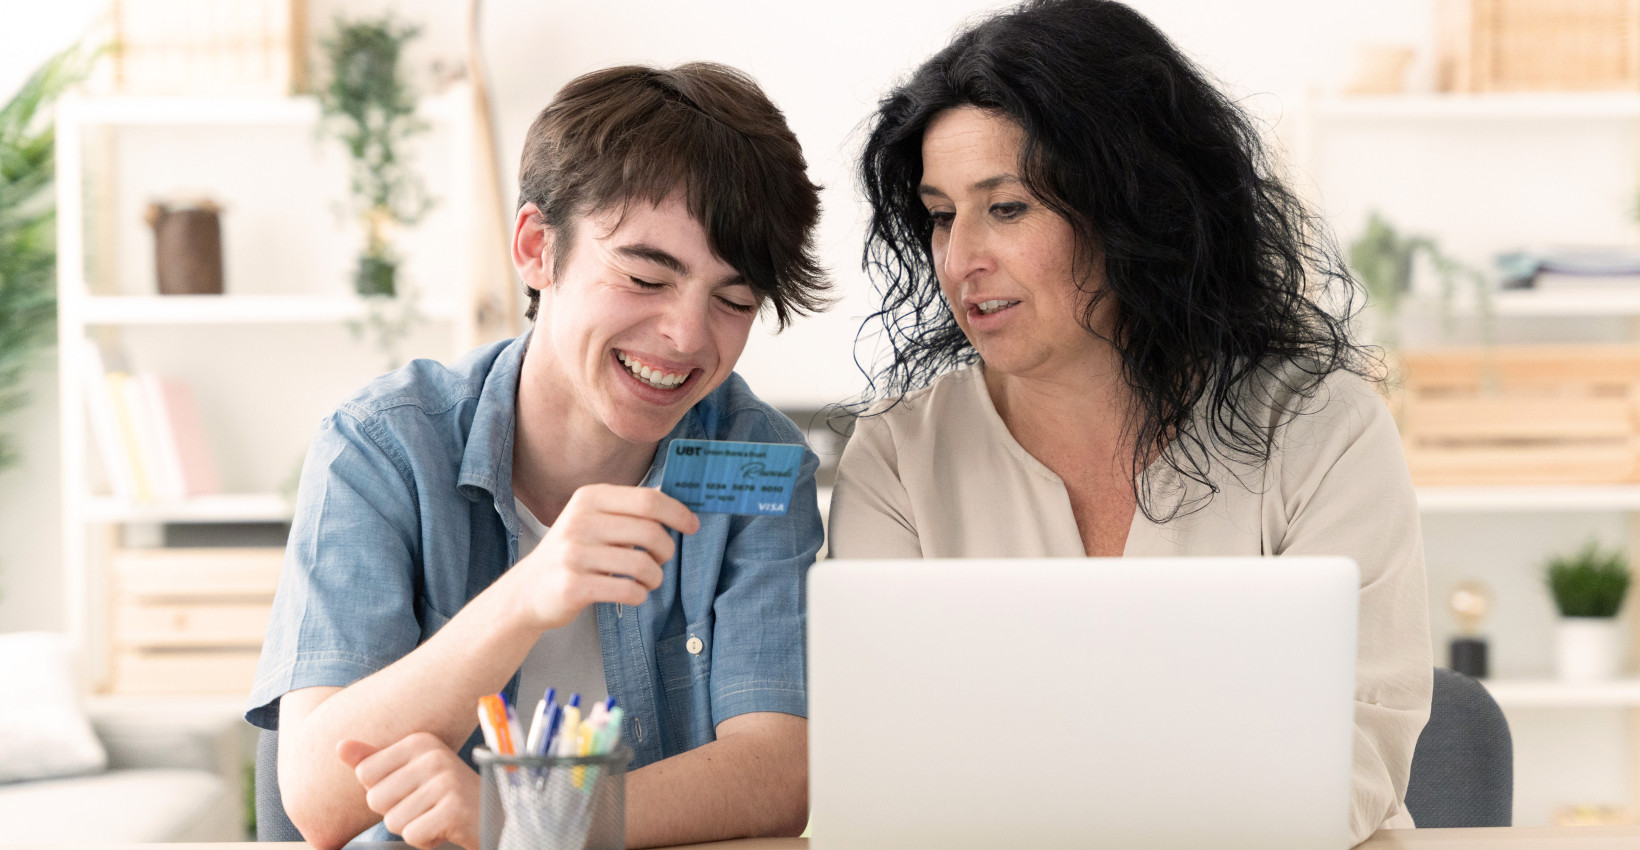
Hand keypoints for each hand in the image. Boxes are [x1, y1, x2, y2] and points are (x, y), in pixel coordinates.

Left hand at [337, 733, 480, 849]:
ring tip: (438, 816)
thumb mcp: (412, 771)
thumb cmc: (448, 796)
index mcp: (420, 741)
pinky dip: (427, 840)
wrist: (497, 816)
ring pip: (394, 820)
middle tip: (428, 806)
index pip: (365, 773)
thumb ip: (374, 759)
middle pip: (376, 798)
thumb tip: (339, 745)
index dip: (384, 792)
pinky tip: (446, 828)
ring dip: (414, 827)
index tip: (413, 790)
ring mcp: (446, 782)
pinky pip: (413, 835)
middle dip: (398, 812)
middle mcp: (434, 756)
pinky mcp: (454, 809)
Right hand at [514, 484, 699, 629]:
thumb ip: (628, 510)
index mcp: (589, 498)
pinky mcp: (574, 586)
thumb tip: (677, 504)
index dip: (677, 513)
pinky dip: (640, 595)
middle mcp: (580, 522)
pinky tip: (633, 593)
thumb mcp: (592, 519)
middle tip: (662, 560)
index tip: (692, 525)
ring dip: (655, 577)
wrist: (528, 589)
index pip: (648, 500)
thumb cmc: (574, 553)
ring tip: (648, 580)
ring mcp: (574, 554)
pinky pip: (628, 590)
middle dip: (667, 550)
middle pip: (650, 532)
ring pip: (643, 565)